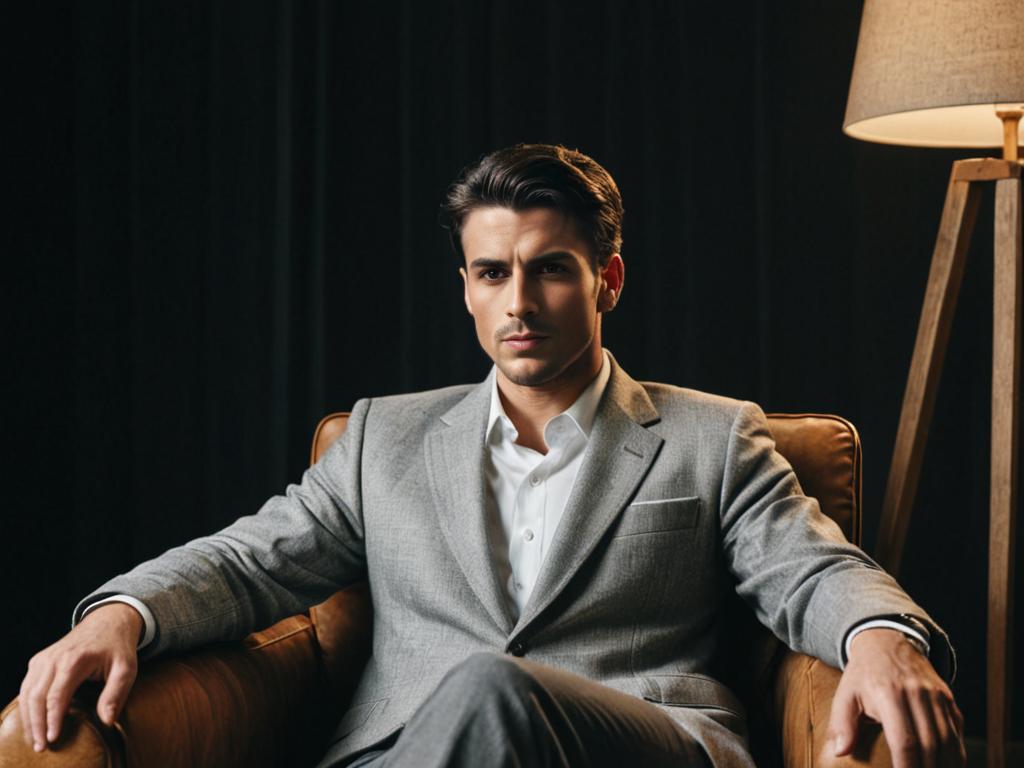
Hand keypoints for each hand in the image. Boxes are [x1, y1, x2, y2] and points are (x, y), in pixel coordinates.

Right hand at [19, 602, 141, 751]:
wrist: (108, 621)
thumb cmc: (118, 647)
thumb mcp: (127, 668)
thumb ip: (116, 693)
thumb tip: (107, 721)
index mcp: (75, 659)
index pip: (57, 695)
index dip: (52, 719)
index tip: (53, 739)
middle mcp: (54, 658)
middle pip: (36, 696)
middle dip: (36, 724)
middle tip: (40, 747)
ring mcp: (43, 659)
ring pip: (26, 693)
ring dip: (27, 718)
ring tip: (34, 740)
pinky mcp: (39, 661)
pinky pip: (26, 687)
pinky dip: (26, 706)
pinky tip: (32, 722)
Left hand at [827, 628, 964, 767]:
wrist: (886, 641)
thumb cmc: (863, 673)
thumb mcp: (845, 694)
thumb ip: (841, 724)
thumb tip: (841, 752)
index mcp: (889, 694)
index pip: (905, 741)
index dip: (907, 767)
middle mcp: (917, 694)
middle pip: (931, 745)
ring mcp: (937, 696)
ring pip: (949, 740)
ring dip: (945, 764)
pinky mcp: (948, 698)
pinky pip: (957, 731)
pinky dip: (957, 753)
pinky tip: (948, 765)